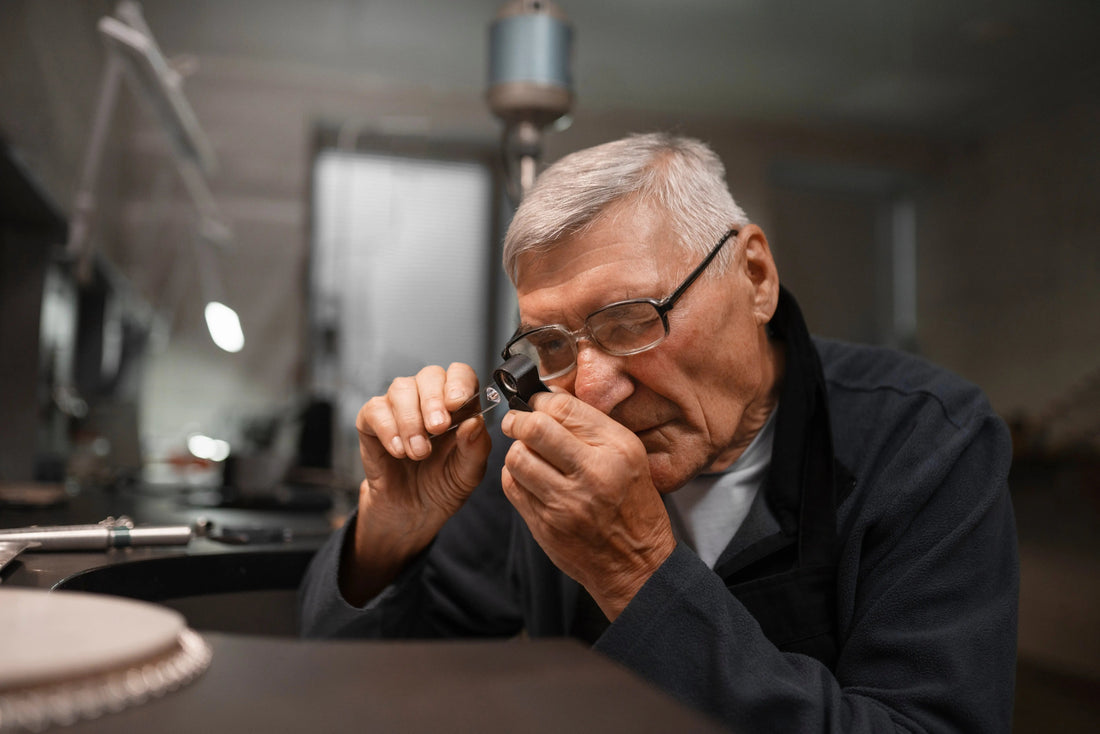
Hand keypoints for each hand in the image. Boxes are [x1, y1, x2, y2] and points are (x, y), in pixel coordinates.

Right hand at [341, 363, 491, 604]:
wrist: (413, 512)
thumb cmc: (444, 485)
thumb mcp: (469, 473)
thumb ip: (476, 448)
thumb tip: (474, 422)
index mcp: (458, 405)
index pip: (461, 374)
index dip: (459, 382)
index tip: (457, 403)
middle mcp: (428, 399)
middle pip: (430, 375)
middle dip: (433, 401)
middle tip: (438, 428)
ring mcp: (400, 407)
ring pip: (401, 389)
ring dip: (411, 420)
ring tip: (418, 452)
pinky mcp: (373, 421)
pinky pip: (376, 410)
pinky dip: (388, 430)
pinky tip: (399, 452)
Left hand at [500, 391, 675, 620]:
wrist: (637, 564)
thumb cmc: (634, 507)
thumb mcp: (630, 456)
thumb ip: (592, 426)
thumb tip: (550, 398)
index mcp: (617, 449)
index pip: (564, 408)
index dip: (540, 401)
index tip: (536, 404)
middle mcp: (592, 473)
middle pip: (534, 428)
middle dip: (518, 420)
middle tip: (517, 422)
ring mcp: (566, 502)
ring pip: (517, 457)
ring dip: (517, 450)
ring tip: (528, 453)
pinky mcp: (545, 525)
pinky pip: (512, 486)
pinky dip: (515, 476)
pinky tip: (529, 478)